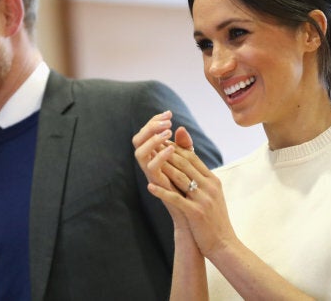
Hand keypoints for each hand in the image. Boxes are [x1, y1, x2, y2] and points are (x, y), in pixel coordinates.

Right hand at [133, 111, 195, 225]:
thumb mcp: (189, 164)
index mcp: (155, 157)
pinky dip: (160, 156)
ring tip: (167, 131)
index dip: (153, 121)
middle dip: (149, 126)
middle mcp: (149, 165)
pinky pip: (151, 168)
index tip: (168, 112)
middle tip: (166, 119)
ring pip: (139, 152)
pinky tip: (172, 148)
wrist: (193, 218)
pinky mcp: (156, 185)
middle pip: (137, 140)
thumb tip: (182, 128)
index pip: (146, 134)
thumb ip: (185, 147)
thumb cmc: (190, 192)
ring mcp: (151, 174)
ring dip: (152, 139)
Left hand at [146, 143, 237, 259]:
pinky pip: (175, 199)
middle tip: (152, 145)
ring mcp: (203, 199)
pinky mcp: (196, 213)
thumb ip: (202, 179)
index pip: (192, 158)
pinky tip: (149, 186)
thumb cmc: (215, 219)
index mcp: (213, 180)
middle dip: (167, 153)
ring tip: (149, 160)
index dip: (176, 149)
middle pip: (185, 164)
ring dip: (163, 167)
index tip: (162, 142)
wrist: (224, 243)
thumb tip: (190, 165)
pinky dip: (161, 192)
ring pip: (180, 177)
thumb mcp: (211, 195)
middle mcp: (209, 186)